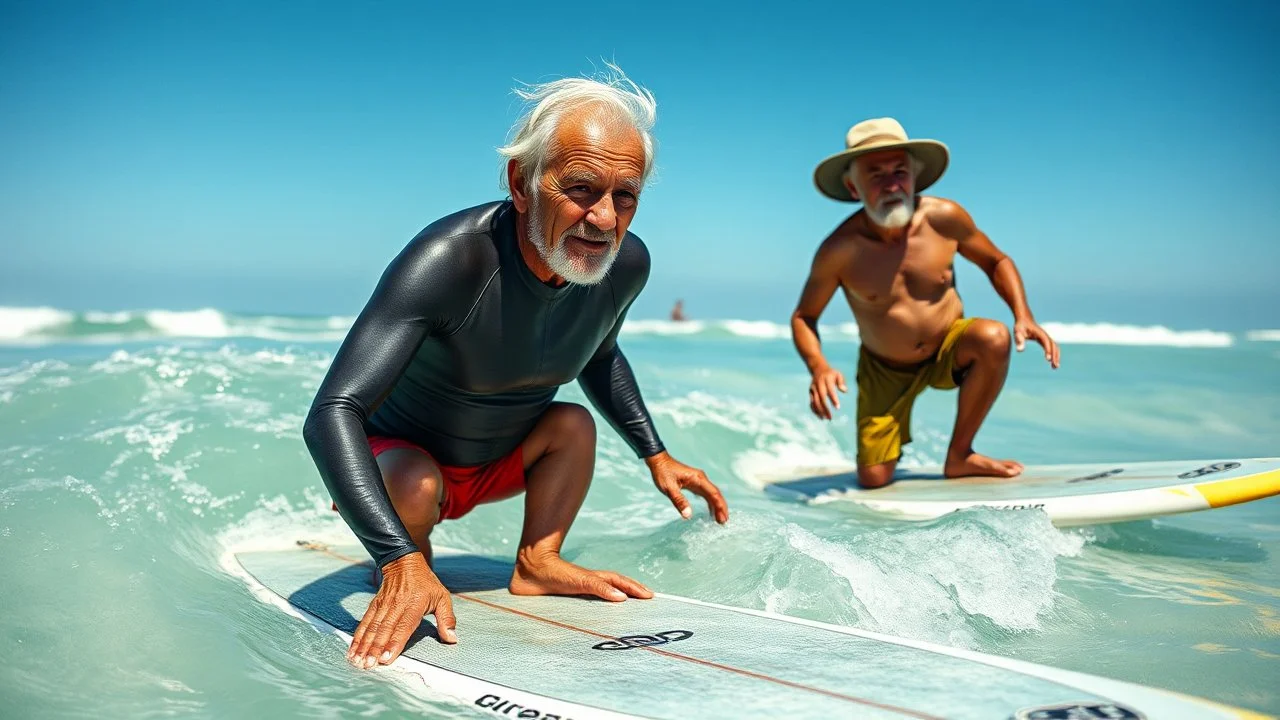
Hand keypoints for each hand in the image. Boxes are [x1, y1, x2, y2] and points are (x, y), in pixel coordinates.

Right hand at [347, 552, 455, 669]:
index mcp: (414, 605)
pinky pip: (364, 622)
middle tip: (368, 665)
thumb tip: (452, 639)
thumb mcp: (442, 597)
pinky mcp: (374, 605)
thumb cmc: (426, 583)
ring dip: (364, 645)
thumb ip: (447, 618)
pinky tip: (353, 650)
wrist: (404, 562)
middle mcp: (396, 605)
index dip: (394, 644)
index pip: (403, 627)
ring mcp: (383, 605)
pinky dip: (358, 636)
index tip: (386, 659)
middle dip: (375, 649)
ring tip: (357, 661)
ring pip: (372, 627)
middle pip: (384, 630)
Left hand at [645, 452, 728, 523]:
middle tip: (723, 522)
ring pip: (712, 494)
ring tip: (719, 519)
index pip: (713, 493)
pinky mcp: (694, 483)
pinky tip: (710, 511)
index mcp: (698, 479)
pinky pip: (706, 494)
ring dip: (716, 506)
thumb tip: (688, 515)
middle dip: (721, 507)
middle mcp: (701, 479)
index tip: (722, 517)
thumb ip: (679, 501)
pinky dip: (710, 502)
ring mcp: (699, 480)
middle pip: (716, 494)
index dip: (719, 506)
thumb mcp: (669, 488)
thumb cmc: (662, 473)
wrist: (658, 461)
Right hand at [808, 364, 846, 418]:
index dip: (833, 399)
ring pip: (815, 402)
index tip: (838, 407)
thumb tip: (844, 391)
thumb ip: (841, 382)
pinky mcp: (810, 392)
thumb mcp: (838, 374)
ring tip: (825, 418)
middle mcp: (818, 384)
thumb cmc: (831, 374)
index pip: (830, 390)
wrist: (818, 368)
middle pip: (821, 398)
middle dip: (825, 409)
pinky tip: (820, 416)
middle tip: (830, 418)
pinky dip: (814, 410)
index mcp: (826, 379)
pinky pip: (811, 402)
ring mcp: (813, 389)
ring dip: (819, 411)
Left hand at [1014, 318, 1060, 368]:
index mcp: (1039, 333)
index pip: (1046, 342)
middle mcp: (1045, 335)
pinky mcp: (1045, 340)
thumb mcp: (1017, 332)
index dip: (1048, 350)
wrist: (1024, 319)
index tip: (1048, 359)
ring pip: (1055, 347)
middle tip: (1054, 366)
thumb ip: (1019, 340)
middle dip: (1055, 356)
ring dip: (1056, 356)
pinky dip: (1054, 354)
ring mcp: (1046, 338)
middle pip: (1054, 346)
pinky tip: (1052, 362)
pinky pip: (1052, 348)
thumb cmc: (1020, 326)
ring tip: (1055, 367)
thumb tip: (1020, 351)